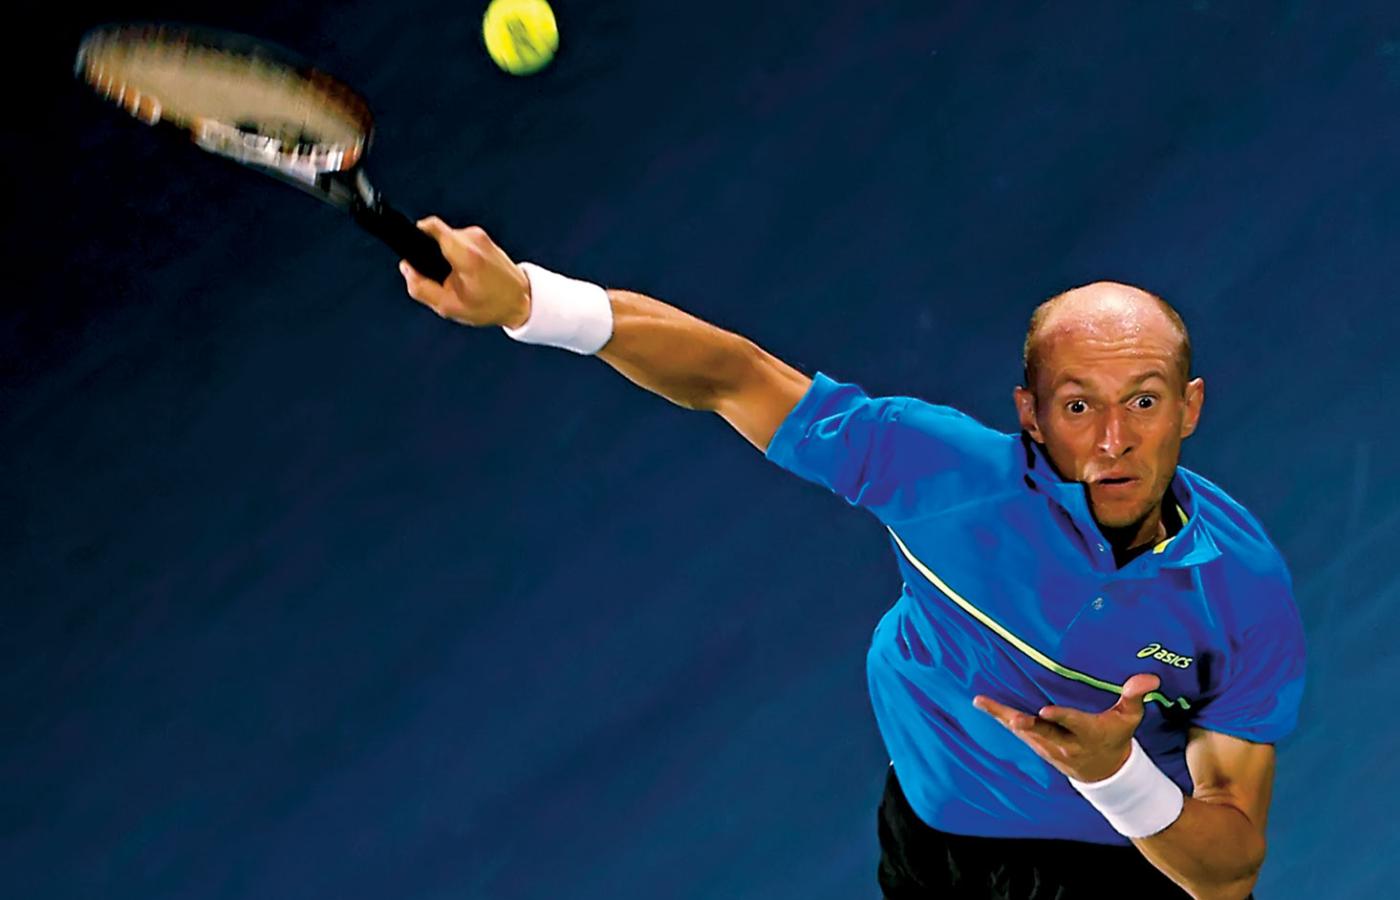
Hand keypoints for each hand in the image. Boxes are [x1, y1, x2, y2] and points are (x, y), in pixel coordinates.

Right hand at [398, 217, 531, 327]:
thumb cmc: (490, 305)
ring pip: (448, 239)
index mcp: (464, 253)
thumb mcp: (448, 306)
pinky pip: (460, 242)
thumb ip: (420, 287)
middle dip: (432, 253)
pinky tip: (465, 274)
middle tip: (440, 276)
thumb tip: (406, 269)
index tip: (412, 247)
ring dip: (446, 255)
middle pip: (437, 235)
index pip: (431, 226)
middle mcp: (473, 238)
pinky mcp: (485, 238)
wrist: (522, 301)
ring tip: (456, 278)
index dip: (416, 233)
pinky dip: (457, 255)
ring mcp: (481, 236)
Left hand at [972, 673, 1159, 782]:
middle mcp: (1065, 744)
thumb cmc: (1116, 737)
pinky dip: (1000, 718)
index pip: (1073, 725)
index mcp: (1088, 734)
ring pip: (1024, 732)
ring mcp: (1049, 747)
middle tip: (1013, 719)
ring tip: (984, 702)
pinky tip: (984, 704)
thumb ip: (1134, 696)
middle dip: (1028, 727)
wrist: (1104, 773)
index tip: (1045, 711)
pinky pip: (1017, 732)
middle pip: (1044, 733)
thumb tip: (1149, 677)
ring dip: (1004, 717)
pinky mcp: (1038, 745)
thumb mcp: (1129, 719)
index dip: (1060, 718)